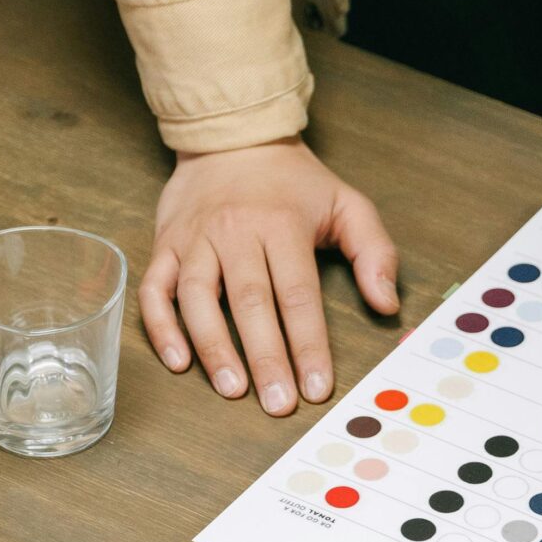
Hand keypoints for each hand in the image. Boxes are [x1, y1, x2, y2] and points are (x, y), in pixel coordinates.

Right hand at [141, 139, 400, 414]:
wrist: (232, 138)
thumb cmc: (294, 182)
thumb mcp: (347, 204)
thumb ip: (375, 252)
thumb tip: (386, 304)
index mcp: (282, 225)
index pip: (299, 295)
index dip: (309, 344)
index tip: (317, 387)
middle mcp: (235, 232)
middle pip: (250, 303)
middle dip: (266, 358)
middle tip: (279, 404)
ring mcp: (194, 239)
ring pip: (196, 299)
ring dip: (214, 348)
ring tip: (232, 390)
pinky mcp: (164, 244)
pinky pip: (154, 289)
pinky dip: (160, 327)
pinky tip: (179, 361)